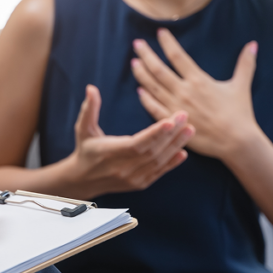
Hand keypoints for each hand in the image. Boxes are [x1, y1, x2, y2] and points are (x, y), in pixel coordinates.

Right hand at [63, 84, 193, 195]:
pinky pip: (159, 173)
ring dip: (175, 146)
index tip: (170, 121)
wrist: (83, 180)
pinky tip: (183, 152)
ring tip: (189, 130)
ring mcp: (132, 178)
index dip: (154, 133)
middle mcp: (122, 168)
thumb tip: (91, 88)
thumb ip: (89, 109)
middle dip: (171, 134)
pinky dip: (172, 163)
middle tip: (184, 117)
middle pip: (152, 151)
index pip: (136, 143)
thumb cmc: (85, 150)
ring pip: (158, 161)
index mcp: (109, 153)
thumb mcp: (83, 129)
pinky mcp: (139, 184)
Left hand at [132, 28, 258, 159]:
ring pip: (152, 86)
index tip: (160, 32)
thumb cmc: (240, 113)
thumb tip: (253, 44)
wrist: (237, 141)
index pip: (178, 56)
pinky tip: (139, 90)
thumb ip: (245, 64)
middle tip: (137, 44)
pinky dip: (145, 98)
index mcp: (199, 80)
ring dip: (141, 73)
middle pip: (159, 69)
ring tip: (134, 62)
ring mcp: (176, 106)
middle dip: (146, 54)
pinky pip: (154, 108)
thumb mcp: (241, 86)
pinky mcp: (173, 121)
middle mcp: (184, 91)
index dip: (167, 43)